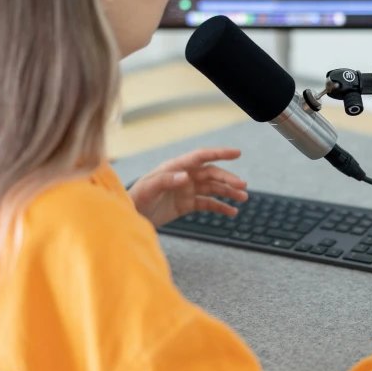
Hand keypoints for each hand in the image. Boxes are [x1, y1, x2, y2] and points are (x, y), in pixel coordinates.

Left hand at [128, 148, 247, 227]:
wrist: (128, 217)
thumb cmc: (134, 200)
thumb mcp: (146, 189)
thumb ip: (165, 181)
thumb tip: (185, 176)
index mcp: (174, 168)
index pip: (201, 156)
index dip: (219, 153)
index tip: (236, 153)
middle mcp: (183, 176)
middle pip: (211, 174)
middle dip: (228, 179)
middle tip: (243, 186)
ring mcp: (186, 190)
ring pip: (213, 188)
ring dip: (228, 192)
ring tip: (243, 198)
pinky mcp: (186, 204)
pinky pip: (207, 203)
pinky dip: (220, 207)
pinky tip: (231, 212)